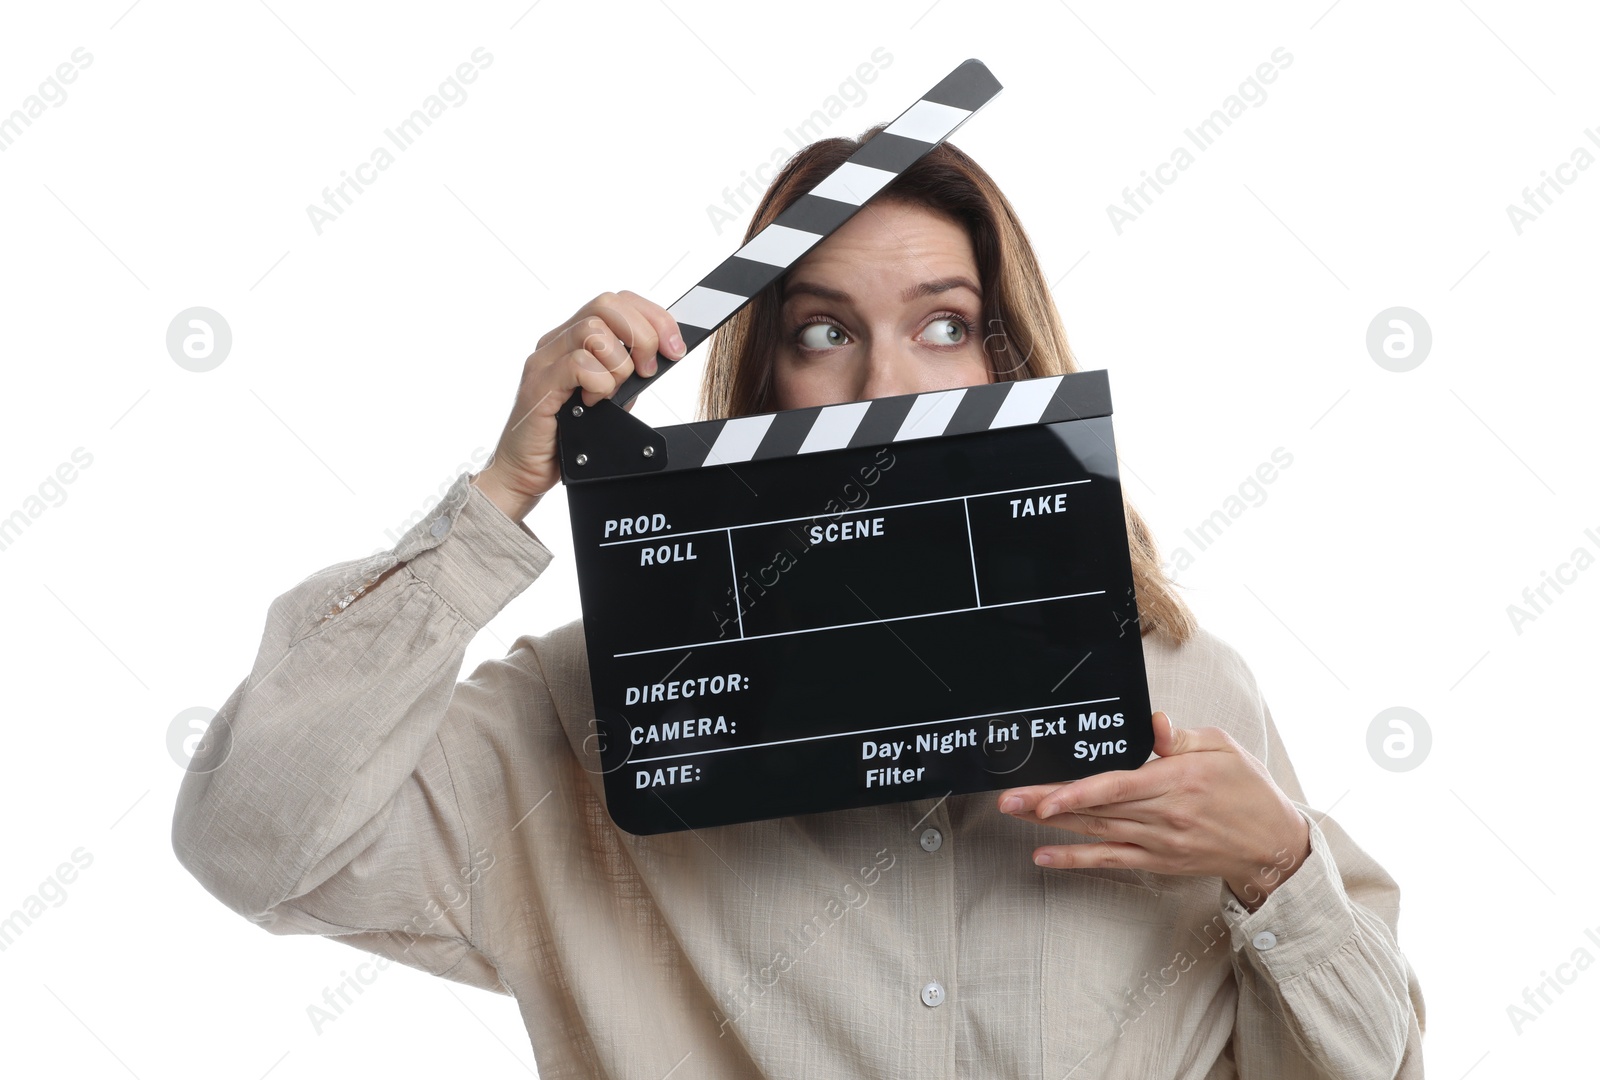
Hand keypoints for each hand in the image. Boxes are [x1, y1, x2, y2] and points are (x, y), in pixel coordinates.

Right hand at [473, 290, 686, 519]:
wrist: (525, 472)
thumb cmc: (565, 437)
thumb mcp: (610, 399)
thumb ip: (628, 374)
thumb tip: (662, 354)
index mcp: (574, 339)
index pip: (618, 302)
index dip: (655, 318)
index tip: (675, 348)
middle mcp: (556, 342)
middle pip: (607, 304)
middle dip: (643, 335)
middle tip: (648, 371)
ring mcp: (545, 360)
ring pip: (593, 331)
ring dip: (618, 365)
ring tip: (612, 393)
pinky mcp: (538, 384)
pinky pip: (578, 364)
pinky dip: (599, 385)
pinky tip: (593, 404)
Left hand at [996, 711, 1311, 910]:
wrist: (1273, 844)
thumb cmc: (1248, 790)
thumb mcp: (1223, 749)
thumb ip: (1182, 737)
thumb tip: (1154, 722)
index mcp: (1178, 781)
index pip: (1118, 787)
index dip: (1078, 793)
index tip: (1046, 796)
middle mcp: (1165, 815)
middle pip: (1097, 809)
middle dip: (1047, 803)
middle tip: (1008, 799)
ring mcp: (1159, 842)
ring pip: (1096, 832)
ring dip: (1051, 826)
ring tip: (1016, 815)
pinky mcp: (1157, 860)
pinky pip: (1109, 859)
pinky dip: (1075, 858)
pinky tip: (1044, 855)